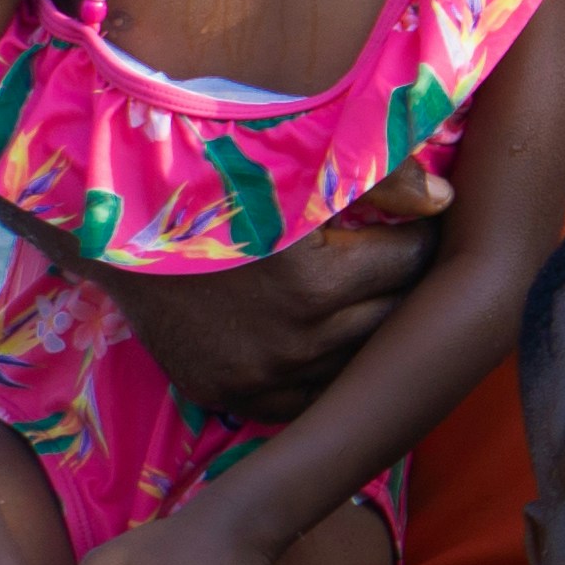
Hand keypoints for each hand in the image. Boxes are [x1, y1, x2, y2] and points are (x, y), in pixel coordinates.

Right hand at [93, 152, 450, 425]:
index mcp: (312, 281)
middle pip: (391, 318)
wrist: (116, 232)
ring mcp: (260, 378)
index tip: (414, 225)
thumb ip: (381, 175)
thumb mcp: (291, 165)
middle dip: (402, 286)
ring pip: (355, 363)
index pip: (409, 261)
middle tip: (401, 262)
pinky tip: (327, 339)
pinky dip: (324, 372)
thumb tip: (448, 202)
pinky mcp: (232, 397)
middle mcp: (290, 341)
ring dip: (368, 333)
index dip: (417, 238)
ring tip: (367, 297)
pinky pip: (309, 399)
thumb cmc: (210, 186)